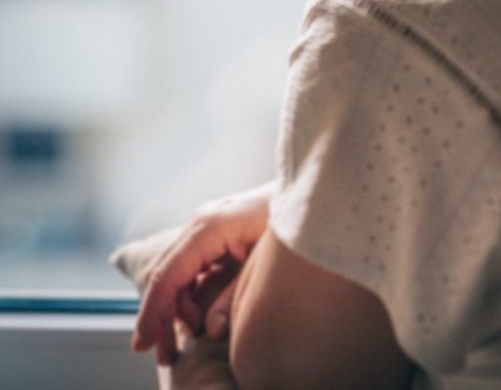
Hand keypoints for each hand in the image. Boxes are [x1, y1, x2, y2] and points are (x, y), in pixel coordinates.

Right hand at [131, 181, 272, 366]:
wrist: (309, 193)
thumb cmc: (290, 221)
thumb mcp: (264, 262)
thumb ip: (234, 294)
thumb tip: (210, 329)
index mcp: (208, 228)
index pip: (167, 275)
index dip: (152, 312)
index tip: (142, 345)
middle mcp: (200, 223)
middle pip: (166, 274)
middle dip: (161, 317)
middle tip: (165, 355)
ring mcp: (206, 226)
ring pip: (176, 272)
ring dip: (177, 307)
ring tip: (187, 340)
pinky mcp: (215, 232)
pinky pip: (191, 266)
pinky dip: (190, 293)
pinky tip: (199, 315)